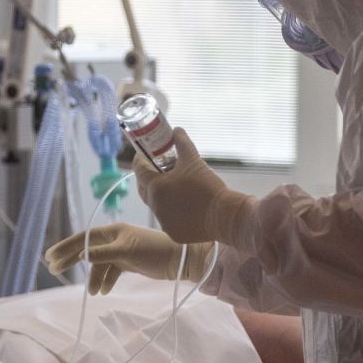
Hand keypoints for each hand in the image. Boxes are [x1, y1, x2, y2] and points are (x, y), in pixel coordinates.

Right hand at [44, 223, 212, 294]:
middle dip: (71, 259)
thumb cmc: (154, 251)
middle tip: (54, 270)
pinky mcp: (129, 262)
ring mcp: (122, 250)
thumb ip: (103, 254)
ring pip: (99, 264)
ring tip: (93, 293)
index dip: (66, 247)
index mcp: (113, 231)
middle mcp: (115, 238)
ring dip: (93, 277)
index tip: (50, 257)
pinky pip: (111, 271)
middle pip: (87, 249)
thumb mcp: (127, 252)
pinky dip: (106, 280)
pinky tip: (104, 291)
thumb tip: (81, 255)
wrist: (179, 260)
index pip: (83, 238)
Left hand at [133, 127, 256, 244]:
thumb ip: (182, 142)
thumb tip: (176, 130)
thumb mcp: (193, 159)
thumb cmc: (207, 186)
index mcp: (155, 187)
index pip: (139, 170)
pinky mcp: (173, 233)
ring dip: (161, 195)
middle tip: (156, 168)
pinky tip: (184, 205)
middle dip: (147, 177)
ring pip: (156, 205)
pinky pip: (168, 219)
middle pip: (143, 189)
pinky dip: (172, 211)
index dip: (140, 159)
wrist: (224, 215)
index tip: (143, 153)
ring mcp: (163, 222)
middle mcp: (155, 206)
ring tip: (174, 186)